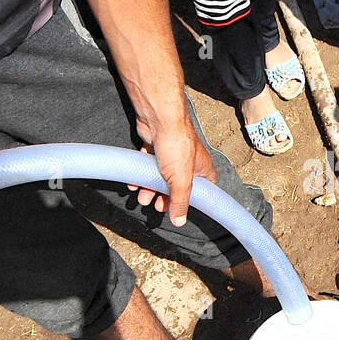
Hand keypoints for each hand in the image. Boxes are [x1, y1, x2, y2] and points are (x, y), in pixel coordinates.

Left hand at [132, 111, 215, 226]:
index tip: (182, 211)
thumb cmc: (177, 142)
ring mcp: (172, 154)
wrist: (159, 119)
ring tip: (142, 197)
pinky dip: (142, 174)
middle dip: (165, 197)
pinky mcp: (156, 147)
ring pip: (161, 176)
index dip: (193, 201)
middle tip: (157, 205)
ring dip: (150, 188)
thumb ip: (180, 202)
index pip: (204, 190)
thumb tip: (179, 221)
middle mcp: (189, 162)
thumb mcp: (181, 180)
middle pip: (178, 186)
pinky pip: (149, 165)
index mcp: (202, 169)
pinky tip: (135, 181)